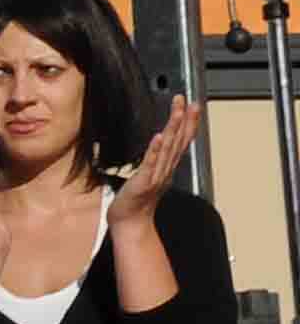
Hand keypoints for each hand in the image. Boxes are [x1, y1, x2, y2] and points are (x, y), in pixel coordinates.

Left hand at [109, 97, 199, 231]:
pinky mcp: (143, 182)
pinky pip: (150, 164)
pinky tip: (158, 137)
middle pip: (178, 141)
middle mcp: (165, 169)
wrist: (130, 222)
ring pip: (167, 149)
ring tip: (177, 112)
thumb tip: (159, 144)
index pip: (181, 141)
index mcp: (167, 166)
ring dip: (173, 129)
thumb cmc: (137, 199)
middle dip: (184, 120)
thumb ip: (155, 159)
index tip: (193, 105)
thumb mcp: (149, 174)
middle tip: (188, 102)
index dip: (188, 123)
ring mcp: (156, 175)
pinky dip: (154, 150)